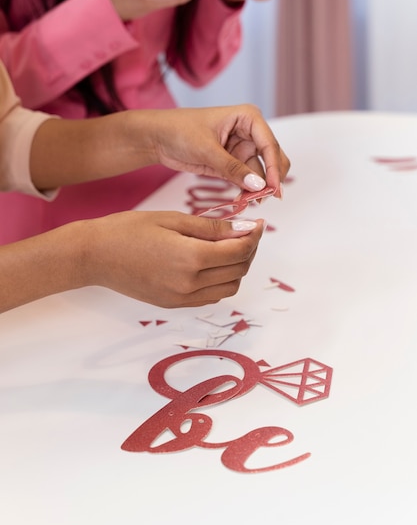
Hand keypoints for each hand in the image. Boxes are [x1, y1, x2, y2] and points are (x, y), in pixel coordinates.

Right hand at [83, 211, 264, 307]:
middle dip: (248, 250)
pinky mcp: (173, 304)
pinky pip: (210, 296)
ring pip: (229, 288)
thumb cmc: (129, 230)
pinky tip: (211, 263)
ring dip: (237, 268)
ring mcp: (181, 298)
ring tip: (228, 247)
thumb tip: (245, 229)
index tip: (257, 223)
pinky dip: (220, 281)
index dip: (254, 236)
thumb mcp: (173, 219)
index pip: (239, 251)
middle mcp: (189, 284)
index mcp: (191, 258)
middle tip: (245, 231)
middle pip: (238, 271)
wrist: (95, 255)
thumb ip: (212, 227)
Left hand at [141, 104, 289, 197]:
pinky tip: (241, 200)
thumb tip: (258, 185)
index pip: (269, 144)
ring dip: (257, 189)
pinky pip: (247, 180)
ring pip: (260, 173)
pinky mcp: (233, 165)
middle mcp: (250, 133)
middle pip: (272, 158)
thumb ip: (232, 168)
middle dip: (271, 179)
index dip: (274, 168)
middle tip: (266, 198)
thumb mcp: (206, 149)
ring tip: (248, 202)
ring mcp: (242, 150)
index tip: (274, 189)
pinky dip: (247, 191)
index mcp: (248, 118)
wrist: (158, 138)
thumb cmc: (180, 131)